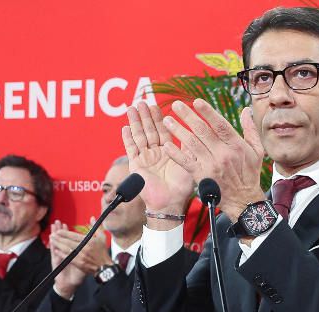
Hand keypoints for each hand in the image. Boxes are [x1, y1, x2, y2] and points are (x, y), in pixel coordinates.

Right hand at [48, 221, 87, 297]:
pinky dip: (53, 246)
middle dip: (60, 230)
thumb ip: (88, 254)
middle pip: (61, 239)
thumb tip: (92, 246)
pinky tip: (51, 240)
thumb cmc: (78, 274)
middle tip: (58, 222)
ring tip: (53, 227)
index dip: (66, 232)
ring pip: (56, 244)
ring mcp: (59, 257)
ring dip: (55, 235)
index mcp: (72, 253)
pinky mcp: (56, 262)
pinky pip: (54, 252)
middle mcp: (64, 254)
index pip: (68, 240)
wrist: (70, 284)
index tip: (65, 224)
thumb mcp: (85, 262)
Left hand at [51, 221, 110, 275]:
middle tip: (52, 235)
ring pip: (67, 249)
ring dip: (58, 245)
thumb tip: (91, 218)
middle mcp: (84, 248)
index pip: (74, 236)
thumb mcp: (102, 237)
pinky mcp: (79, 263)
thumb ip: (95, 227)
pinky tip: (56, 251)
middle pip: (68, 242)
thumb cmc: (103, 252)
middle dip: (59, 238)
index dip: (65, 233)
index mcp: (89, 241)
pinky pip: (68, 257)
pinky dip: (61, 254)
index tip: (58, 231)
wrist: (105, 267)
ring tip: (52, 241)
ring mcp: (81, 256)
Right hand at [122, 102, 193, 223]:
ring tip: (131, 109)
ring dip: (134, 122)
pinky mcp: (136, 166)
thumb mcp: (189, 162)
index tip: (154, 104)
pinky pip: (131, 149)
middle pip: (148, 130)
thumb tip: (193, 128)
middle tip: (141, 102)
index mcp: (168, 151)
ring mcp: (145, 159)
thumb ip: (187, 146)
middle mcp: (155, 153)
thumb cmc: (182, 187)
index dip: (158, 117)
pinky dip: (127, 139)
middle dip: (144, 116)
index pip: (162, 130)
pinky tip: (125, 127)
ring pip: (139, 136)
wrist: (170, 203)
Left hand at [160, 99, 265, 219]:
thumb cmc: (250, 174)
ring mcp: (211, 165)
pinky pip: (186, 162)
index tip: (196, 101)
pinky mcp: (201, 176)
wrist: (243, 200)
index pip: (220, 124)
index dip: (207, 112)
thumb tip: (245, 110)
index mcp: (236, 145)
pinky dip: (176, 154)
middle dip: (188, 116)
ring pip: (192, 144)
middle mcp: (222, 154)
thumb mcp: (256, 150)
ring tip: (167, 120)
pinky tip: (167, 145)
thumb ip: (250, 129)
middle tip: (176, 105)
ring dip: (178, 131)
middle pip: (202, 131)